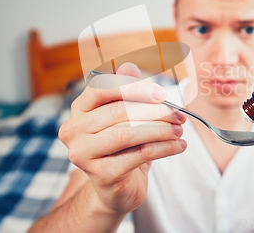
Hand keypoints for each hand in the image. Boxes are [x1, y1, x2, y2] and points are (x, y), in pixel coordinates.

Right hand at [58, 63, 186, 214]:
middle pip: (118, 111)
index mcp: (79, 110)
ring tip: (180, 129)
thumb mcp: (127, 117)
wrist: (116, 189)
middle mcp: (74, 131)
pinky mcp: (102, 175)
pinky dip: (164, 148)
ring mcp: (83, 155)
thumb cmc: (123, 148)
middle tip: (179, 114)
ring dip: (161, 129)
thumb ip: (128, 91)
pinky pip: (139, 155)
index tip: (162, 92)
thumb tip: (130, 65)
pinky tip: (179, 145)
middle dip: (154, 110)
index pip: (102, 88)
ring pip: (128, 133)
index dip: (134, 87)